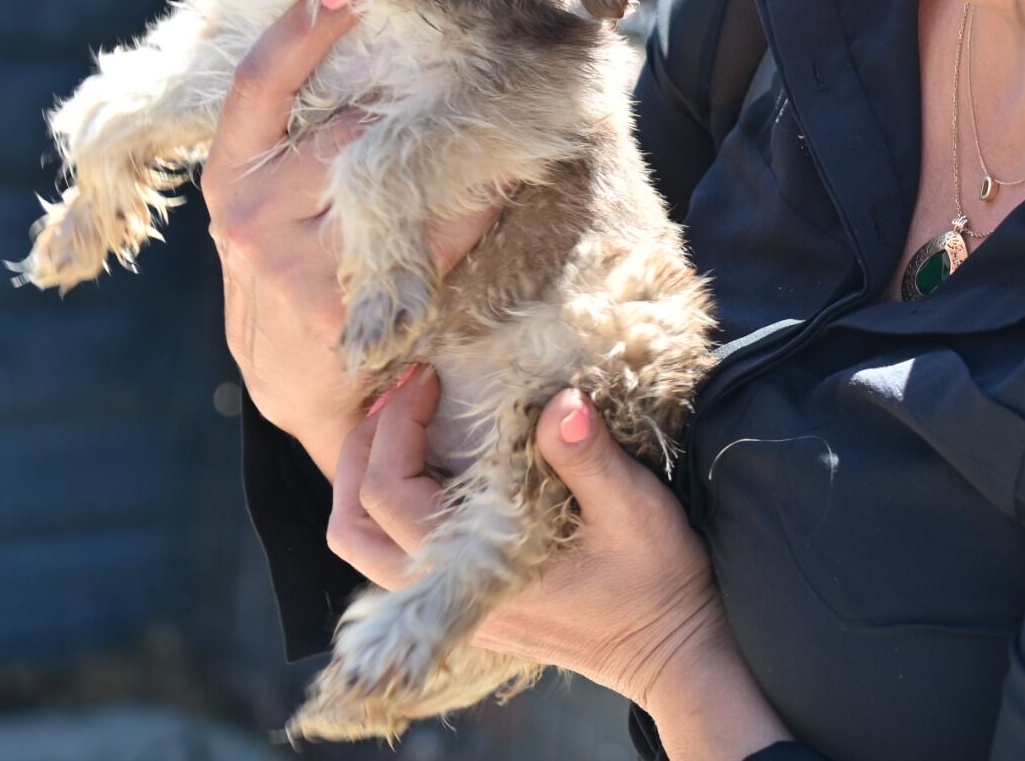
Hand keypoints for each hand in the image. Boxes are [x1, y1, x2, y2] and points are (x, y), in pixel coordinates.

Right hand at [199, 0, 504, 476]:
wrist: (297, 394)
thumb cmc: (286, 277)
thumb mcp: (260, 207)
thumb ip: (291, 145)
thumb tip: (359, 48)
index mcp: (228, 180)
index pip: (256, 87)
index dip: (298, 31)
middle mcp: (252, 221)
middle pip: (348, 129)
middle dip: (412, 94)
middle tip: (470, 47)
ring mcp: (299, 270)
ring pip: (394, 179)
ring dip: (454, 146)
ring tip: (504, 104)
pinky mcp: (350, 313)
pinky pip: (432, 237)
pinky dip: (475, 206)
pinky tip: (508, 179)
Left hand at [327, 366, 736, 712]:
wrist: (673, 648)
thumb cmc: (656, 580)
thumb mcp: (634, 509)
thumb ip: (588, 456)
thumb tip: (559, 401)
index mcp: (476, 570)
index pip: (389, 496)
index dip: (394, 428)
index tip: (427, 376)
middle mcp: (452, 596)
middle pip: (352, 528)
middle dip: (360, 453)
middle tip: (398, 397)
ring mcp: (457, 606)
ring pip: (366, 549)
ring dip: (365, 484)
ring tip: (400, 427)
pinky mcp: (471, 603)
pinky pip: (398, 557)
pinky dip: (391, 507)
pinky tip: (431, 466)